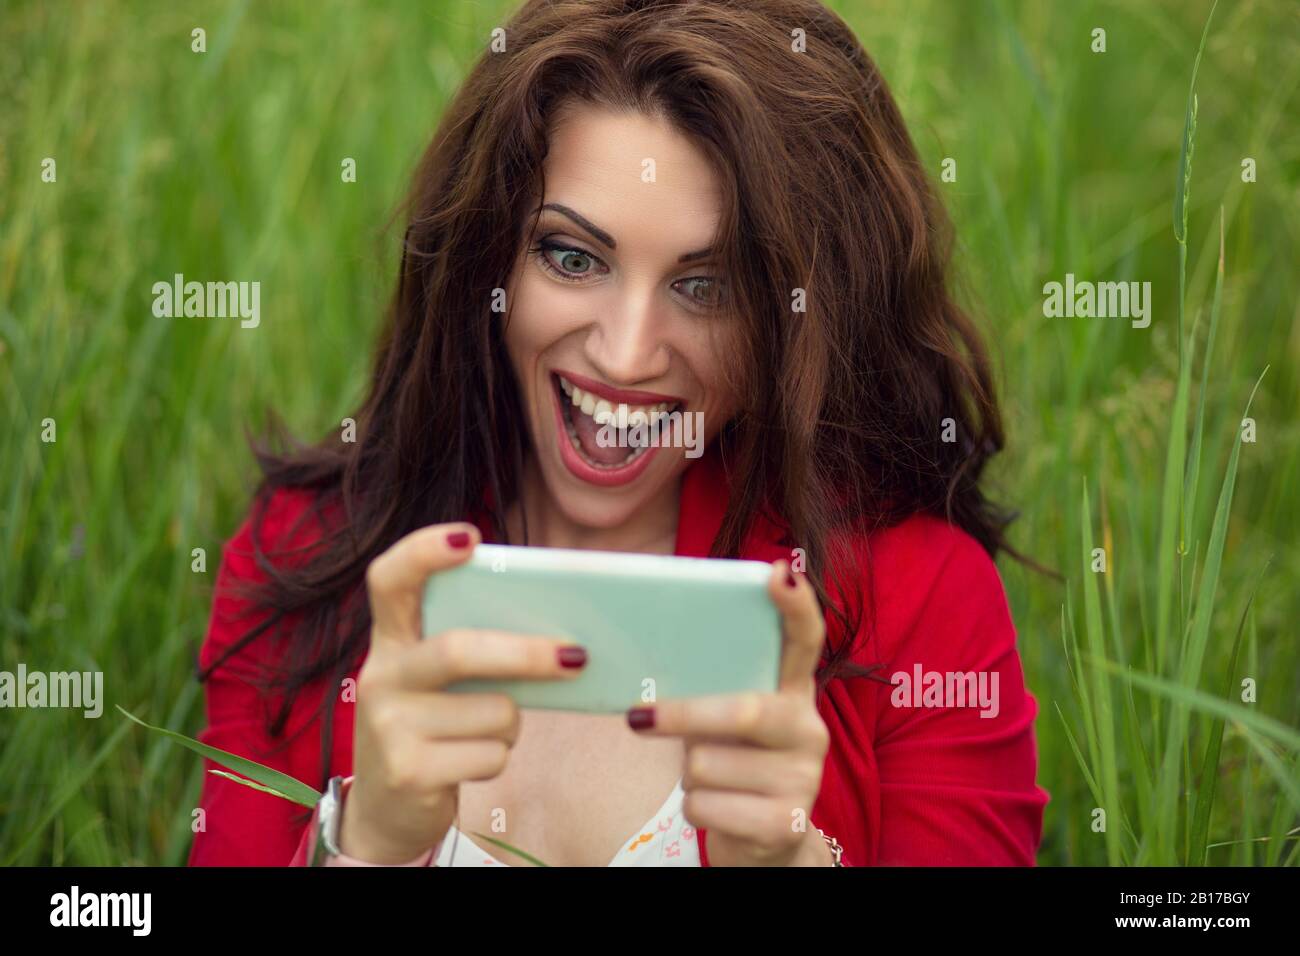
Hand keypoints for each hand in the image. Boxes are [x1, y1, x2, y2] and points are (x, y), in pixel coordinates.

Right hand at [339, 522, 586, 863]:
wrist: (387, 809)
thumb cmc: (433, 725)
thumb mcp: (436, 680)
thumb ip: (471, 646)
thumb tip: (560, 632)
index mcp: (390, 640)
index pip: (389, 579)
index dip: (423, 552)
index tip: (469, 537)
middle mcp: (380, 677)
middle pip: (459, 649)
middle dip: (526, 654)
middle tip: (576, 656)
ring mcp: (389, 727)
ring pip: (492, 710)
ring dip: (512, 722)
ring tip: (489, 729)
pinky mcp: (408, 772)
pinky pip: (490, 754)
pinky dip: (500, 756)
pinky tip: (472, 760)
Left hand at [626, 559, 833, 866]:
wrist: (766, 840)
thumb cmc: (734, 762)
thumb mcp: (727, 720)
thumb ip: (713, 690)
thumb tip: (649, 670)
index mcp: (793, 691)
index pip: (803, 640)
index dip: (796, 605)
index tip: (781, 571)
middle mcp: (809, 728)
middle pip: (744, 710)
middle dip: (684, 715)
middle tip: (639, 716)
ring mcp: (803, 777)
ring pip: (710, 763)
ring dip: (689, 773)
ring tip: (709, 776)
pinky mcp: (785, 822)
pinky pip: (707, 805)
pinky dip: (695, 809)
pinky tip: (718, 809)